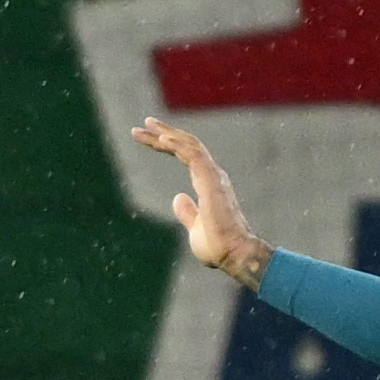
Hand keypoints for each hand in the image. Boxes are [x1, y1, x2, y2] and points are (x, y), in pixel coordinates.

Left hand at [131, 116, 272, 288]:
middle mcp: (212, 175)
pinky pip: (193, 156)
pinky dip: (177, 146)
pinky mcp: (211, 181)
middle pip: (186, 145)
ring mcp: (213, 176)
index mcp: (209, 184)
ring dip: (166, 134)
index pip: (186, 156)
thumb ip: (188, 212)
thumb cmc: (217, 246)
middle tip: (144, 124)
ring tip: (146, 126)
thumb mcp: (196, 228)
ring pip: (189, 146)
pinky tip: (161, 139)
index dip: (167, 145)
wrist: (234, 255)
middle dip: (165, 133)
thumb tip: (178, 198)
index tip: (149, 138)